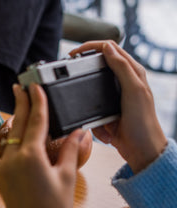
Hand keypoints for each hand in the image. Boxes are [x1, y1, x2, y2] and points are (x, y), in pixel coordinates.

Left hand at [0, 84, 85, 207]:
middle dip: (20, 104)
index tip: (35, 85)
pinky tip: (20, 137)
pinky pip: (7, 153)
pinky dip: (15, 141)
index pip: (35, 122)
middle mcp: (12, 160)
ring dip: (16, 122)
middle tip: (19, 86)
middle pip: (17, 125)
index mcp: (30, 157)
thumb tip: (80, 132)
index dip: (37, 102)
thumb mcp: (66, 176)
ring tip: (20, 107)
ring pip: (10, 139)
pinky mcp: (2, 178)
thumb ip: (70, 150)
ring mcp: (4, 170)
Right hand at [70, 41, 166, 172]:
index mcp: (132, 72)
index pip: (110, 49)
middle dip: (86, 78)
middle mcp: (123, 82)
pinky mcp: (106, 112)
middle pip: (96, 69)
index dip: (91, 47)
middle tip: (73, 82)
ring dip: (91, 107)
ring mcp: (113, 98)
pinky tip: (106, 128)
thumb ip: (121, 67)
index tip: (74, 53)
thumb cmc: (143, 122)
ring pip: (90, 94)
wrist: (141, 150)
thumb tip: (107, 48)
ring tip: (103, 118)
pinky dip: (94, 122)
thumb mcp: (133, 90)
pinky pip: (90, 113)